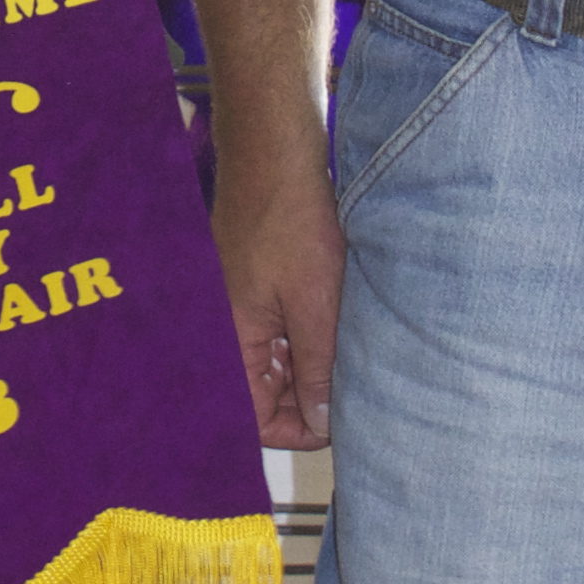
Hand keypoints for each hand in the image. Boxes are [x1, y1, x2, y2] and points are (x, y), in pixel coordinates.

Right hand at [209, 131, 344, 451]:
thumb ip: (318, 370)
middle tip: (354, 386)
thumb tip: (324, 424)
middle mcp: (228, 330)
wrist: (276, 153)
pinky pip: (278, 329)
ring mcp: (241, 305)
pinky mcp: (255, 284)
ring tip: (349, 348)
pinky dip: (306, 333)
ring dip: (311, 363)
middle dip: (308, 397)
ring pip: (276, 361)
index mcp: (232, 341)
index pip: (256, 418)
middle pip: (266, 392)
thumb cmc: (291, 224)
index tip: (340, 421)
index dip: (299, 430)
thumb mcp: (315, 307)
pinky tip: (336, 318)